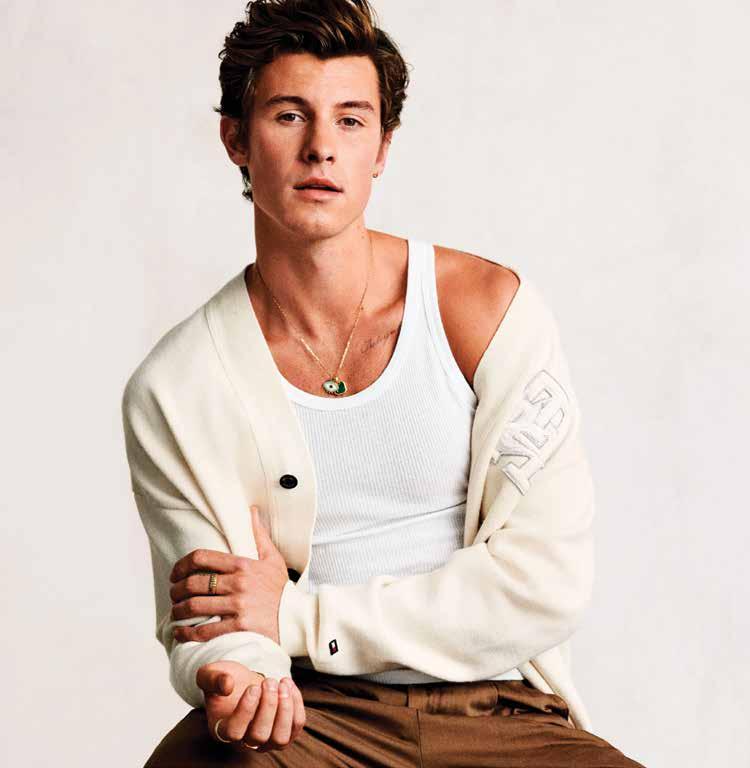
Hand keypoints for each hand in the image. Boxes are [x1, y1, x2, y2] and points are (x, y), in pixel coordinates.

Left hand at [169, 505, 288, 643]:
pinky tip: (181, 631)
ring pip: (195, 606)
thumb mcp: (273, 558)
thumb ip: (259, 535)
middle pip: (194, 583)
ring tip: (176, 611)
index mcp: (243, 564)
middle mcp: (238, 583)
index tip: (175, 573)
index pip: (202, 558)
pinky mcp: (239, 627)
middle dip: (176, 589)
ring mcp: (238, 605)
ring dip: (178, 609)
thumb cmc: (282, 589)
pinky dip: (187, 632)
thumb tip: (251, 511)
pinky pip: (205, 630)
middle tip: (173, 593)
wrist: (297, 618)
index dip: (182, 564)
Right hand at [198, 660, 305, 752]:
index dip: (246, 710)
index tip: (253, 687)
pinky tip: (289, 685)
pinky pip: (296, 727)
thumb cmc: (226, 679)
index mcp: (223, 730)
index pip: (234, 732)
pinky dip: (297, 705)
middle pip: (259, 736)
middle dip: (268, 706)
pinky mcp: (285, 732)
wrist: (244, 681)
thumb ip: (213, 678)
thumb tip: (227, 685)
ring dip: (285, 709)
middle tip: (269, 682)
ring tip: (282, 684)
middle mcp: (245, 741)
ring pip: (280, 738)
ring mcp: (267, 740)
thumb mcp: (211, 674)